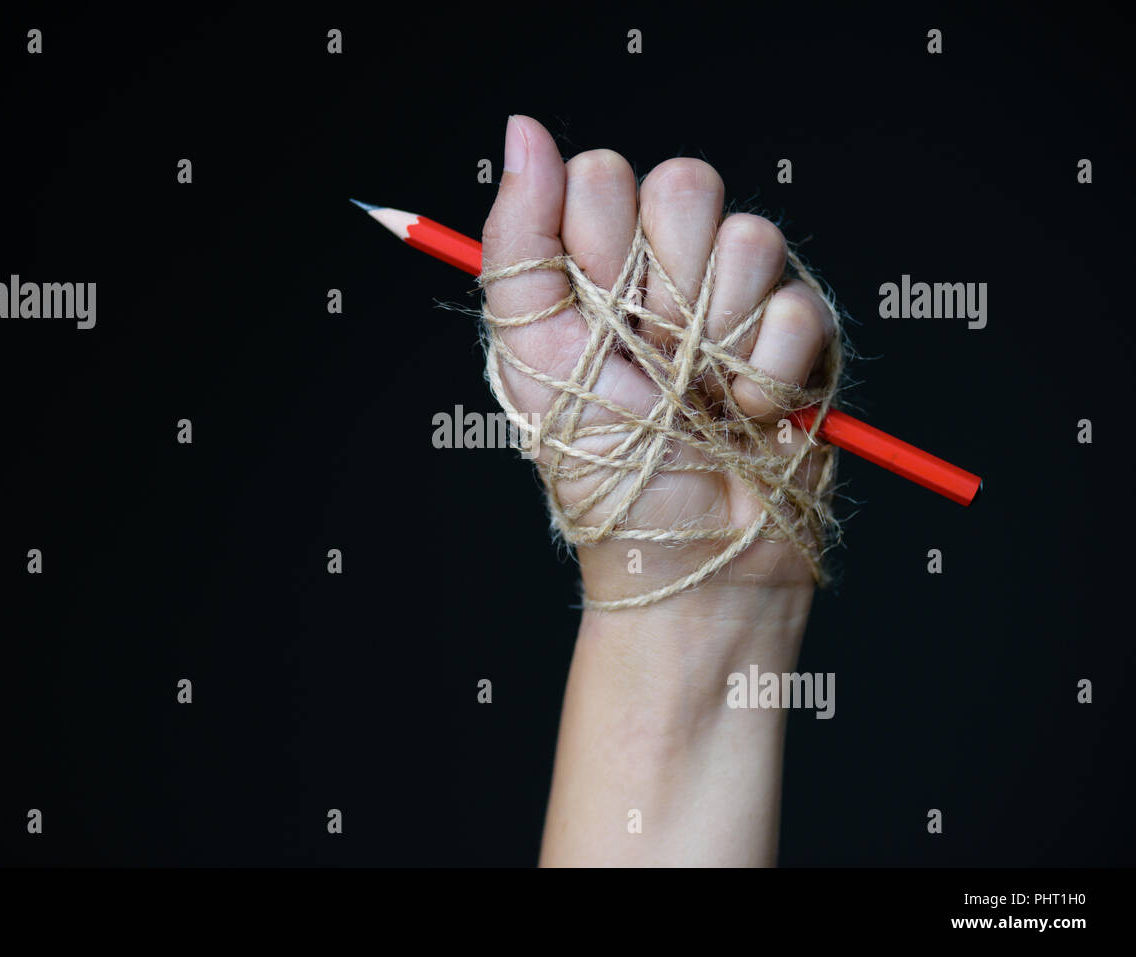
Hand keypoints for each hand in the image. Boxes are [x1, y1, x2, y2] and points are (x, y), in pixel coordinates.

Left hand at [482, 115, 838, 607]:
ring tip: (698, 395)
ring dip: (715, 334)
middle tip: (650, 356)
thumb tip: (521, 130)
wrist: (688, 558)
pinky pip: (799, 304)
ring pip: (751, 236)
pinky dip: (767, 373)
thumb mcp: (535, 360)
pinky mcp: (801, 338)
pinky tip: (748, 417)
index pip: (603, 176)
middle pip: (685, 184)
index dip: (599, 243)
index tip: (594, 317)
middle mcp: (670, 271)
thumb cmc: (604, 471)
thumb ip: (520, 245)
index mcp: (598, 267)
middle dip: (662, 282)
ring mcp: (740, 300)